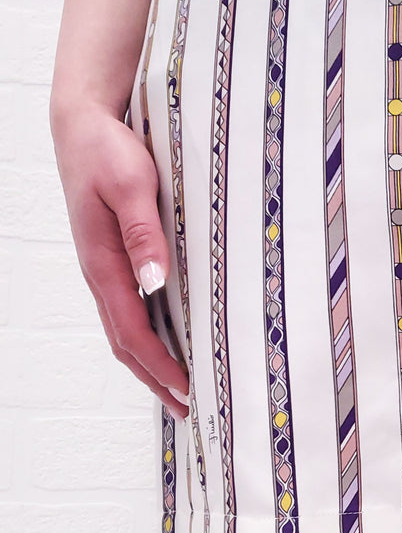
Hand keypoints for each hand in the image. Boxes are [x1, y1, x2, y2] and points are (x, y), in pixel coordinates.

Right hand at [51, 106, 189, 419]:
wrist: (84, 124)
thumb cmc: (107, 150)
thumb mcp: (130, 185)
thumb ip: (144, 233)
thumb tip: (154, 282)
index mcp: (102, 263)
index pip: (131, 330)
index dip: (159, 365)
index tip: (187, 390)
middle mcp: (101, 273)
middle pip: (126, 341)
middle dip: (155, 378)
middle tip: (187, 408)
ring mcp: (106, 267)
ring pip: (126, 328)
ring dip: (151, 362)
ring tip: (179, 389)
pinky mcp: (115, 257)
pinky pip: (130, 308)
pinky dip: (148, 336)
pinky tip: (170, 341)